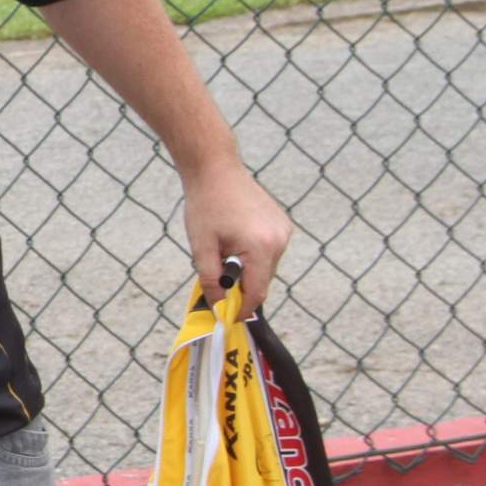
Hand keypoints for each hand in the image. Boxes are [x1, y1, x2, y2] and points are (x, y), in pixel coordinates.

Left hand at [179, 160, 290, 314]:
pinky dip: (254, 254)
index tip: (228, 317)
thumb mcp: (201, 246)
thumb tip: (219, 305)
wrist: (215, 168)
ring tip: (223, 250)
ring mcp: (284, 231)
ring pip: (267, 266)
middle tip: (217, 280)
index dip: (242, 309)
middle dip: (241, 287)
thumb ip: (210, 279)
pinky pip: (270, 250)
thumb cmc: (205, 205)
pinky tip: (235, 238)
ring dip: (248, 269)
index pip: (257, 292)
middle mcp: (279, 241)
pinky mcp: (283, 224)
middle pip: (262, 280)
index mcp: (261, 247)